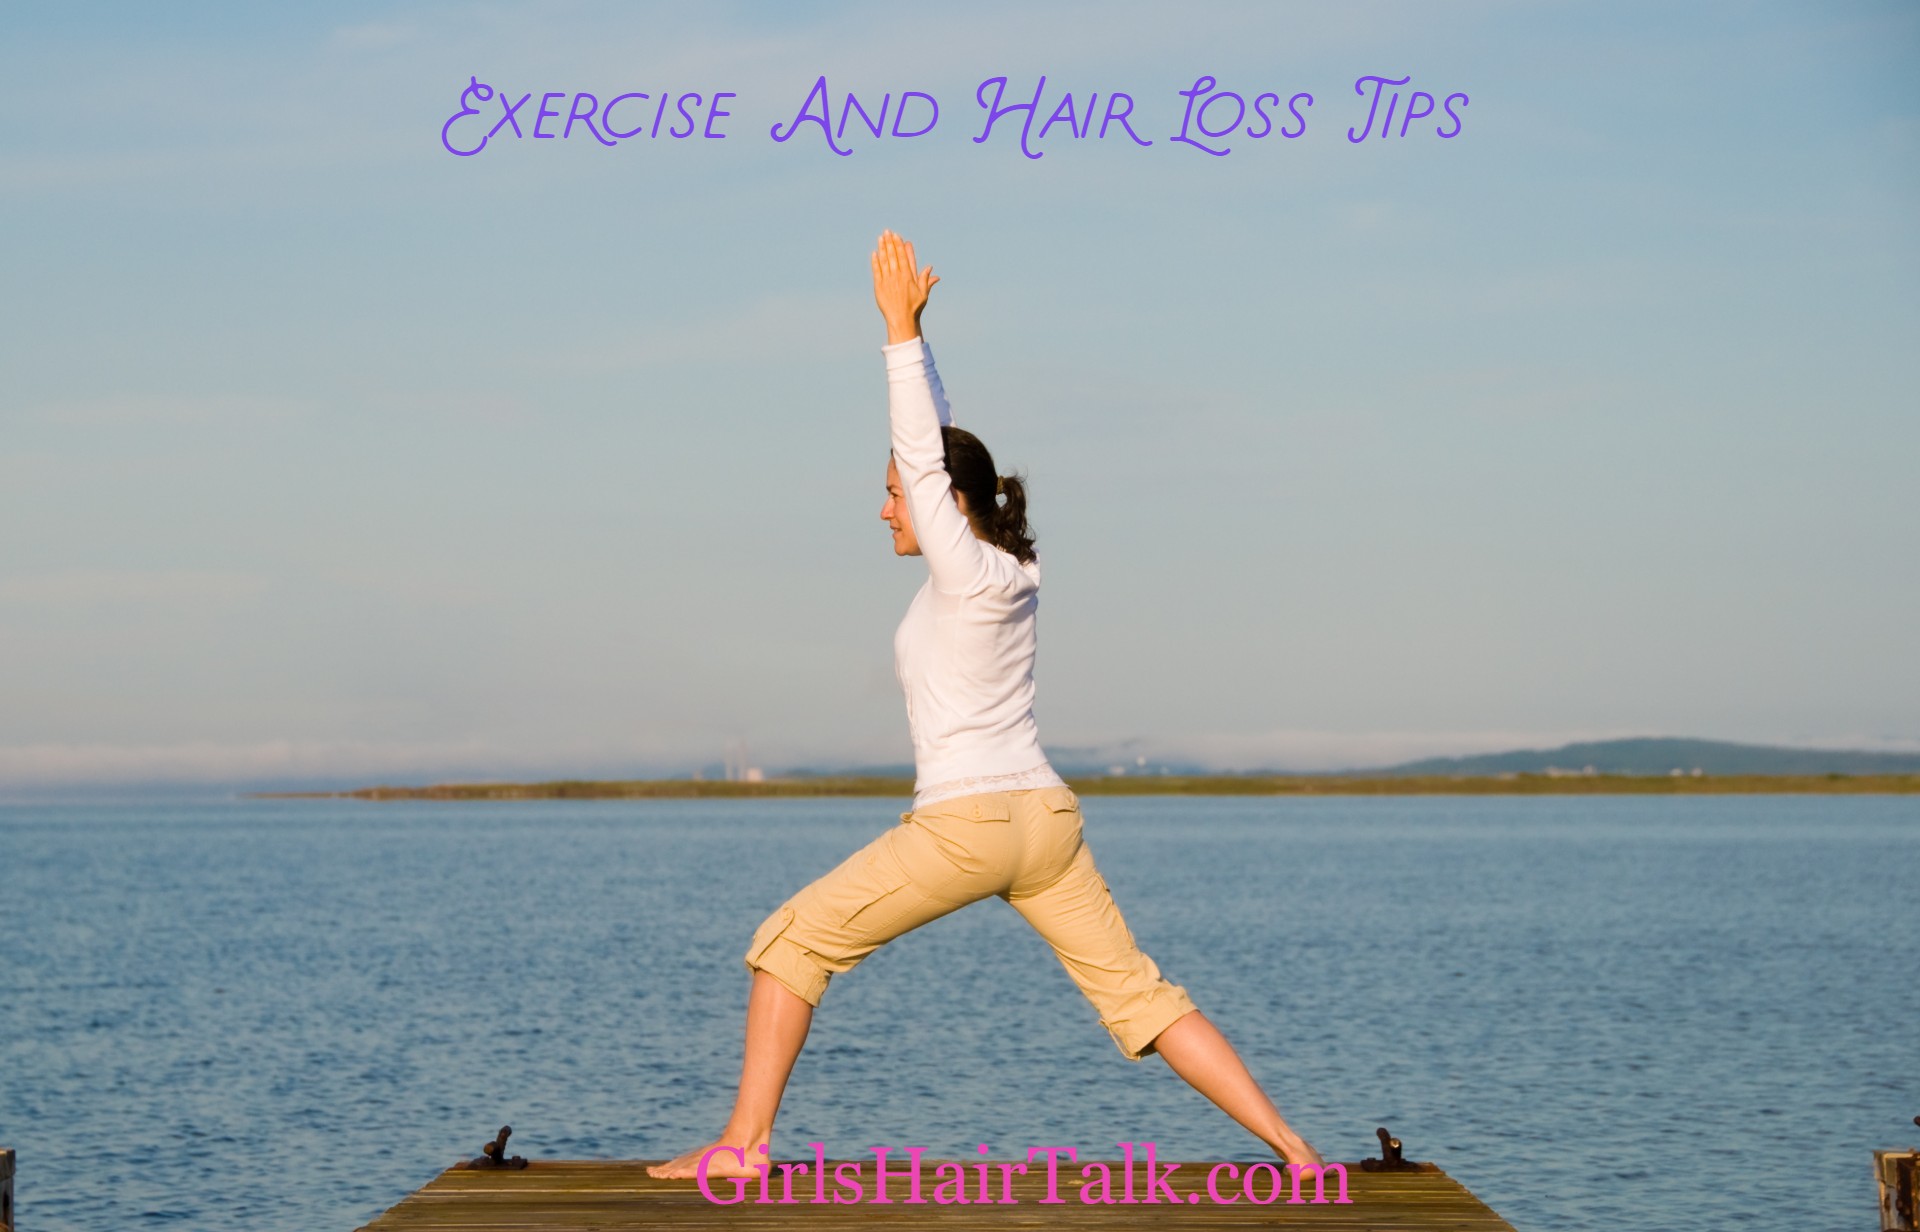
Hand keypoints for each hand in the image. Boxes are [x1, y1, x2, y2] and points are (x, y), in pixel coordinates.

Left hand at [871, 228, 939, 344]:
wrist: (901, 319)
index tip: (897, 236)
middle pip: (893, 256)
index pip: (903, 257)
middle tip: (887, 232)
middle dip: (890, 242)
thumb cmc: (914, 308)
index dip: (899, 245)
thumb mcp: (923, 293)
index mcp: (908, 276)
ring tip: (881, 238)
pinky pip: (876, 271)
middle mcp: (897, 276)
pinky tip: (875, 253)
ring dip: (882, 248)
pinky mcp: (879, 287)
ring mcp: (887, 281)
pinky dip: (875, 262)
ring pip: (884, 261)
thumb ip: (925, 279)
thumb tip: (930, 268)